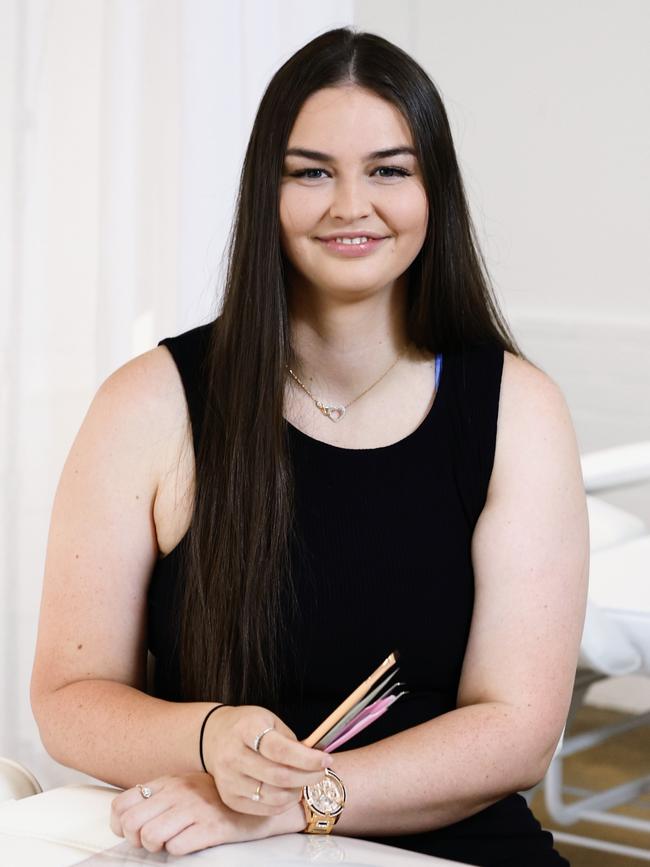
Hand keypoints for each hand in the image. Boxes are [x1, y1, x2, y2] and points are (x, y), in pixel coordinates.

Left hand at [110, 771, 296, 854]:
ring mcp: (195, 809)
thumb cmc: (218, 797)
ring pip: (150, 836)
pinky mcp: (211, 827)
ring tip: (168, 844)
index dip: (119, 825)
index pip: (122, 804)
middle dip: (136, 840)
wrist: (259, 797)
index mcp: (169, 782)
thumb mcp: (185, 787)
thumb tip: (127, 820)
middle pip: (131, 824)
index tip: (130, 833)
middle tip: (151, 842)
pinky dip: (177, 850)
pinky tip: (187, 843)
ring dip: (154, 847)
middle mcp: (178, 793)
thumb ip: (159, 797)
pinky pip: (177, 846)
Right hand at [202, 704, 332, 815]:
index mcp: (245, 730)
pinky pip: (264, 809)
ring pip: (273, 796)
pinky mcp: (229, 798)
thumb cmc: (247, 726)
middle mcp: (233, 756)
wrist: (213, 736)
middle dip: (307, 777)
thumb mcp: (269, 721)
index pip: (279, 750)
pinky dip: (284, 803)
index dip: (306, 758)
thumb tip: (316, 760)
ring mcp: (229, 780)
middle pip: (278, 776)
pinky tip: (290, 792)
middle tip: (321, 773)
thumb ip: (291, 741)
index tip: (326, 760)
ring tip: (304, 782)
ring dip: (297, 792)